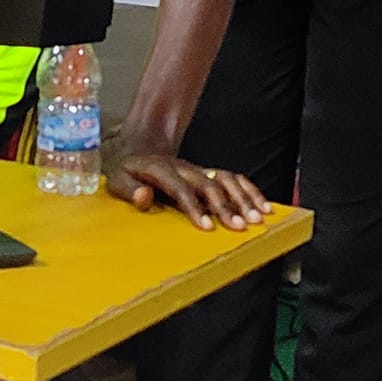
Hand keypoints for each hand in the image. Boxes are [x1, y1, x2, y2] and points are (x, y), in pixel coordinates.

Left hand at [106, 150, 271, 231]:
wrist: (139, 153)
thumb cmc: (128, 174)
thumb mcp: (117, 181)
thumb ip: (129, 190)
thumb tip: (143, 197)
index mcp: (160, 170)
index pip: (180, 188)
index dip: (194, 207)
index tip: (207, 227)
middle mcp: (183, 169)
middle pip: (208, 184)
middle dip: (225, 206)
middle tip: (239, 227)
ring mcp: (198, 170)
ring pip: (226, 179)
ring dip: (243, 198)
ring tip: (257, 218)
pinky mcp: (208, 173)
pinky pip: (233, 179)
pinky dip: (250, 191)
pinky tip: (263, 206)